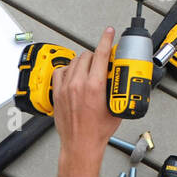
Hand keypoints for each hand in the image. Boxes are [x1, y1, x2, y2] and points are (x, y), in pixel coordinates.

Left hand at [52, 28, 121, 162]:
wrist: (80, 144)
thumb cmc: (97, 131)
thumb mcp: (116, 106)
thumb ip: (116, 89)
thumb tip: (119, 78)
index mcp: (95, 86)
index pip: (101, 54)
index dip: (106, 39)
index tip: (108, 32)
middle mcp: (78, 84)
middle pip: (87, 55)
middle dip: (96, 55)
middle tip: (102, 61)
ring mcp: (66, 88)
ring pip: (74, 62)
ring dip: (83, 61)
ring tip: (89, 69)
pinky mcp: (58, 93)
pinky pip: (61, 72)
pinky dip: (68, 70)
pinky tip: (73, 74)